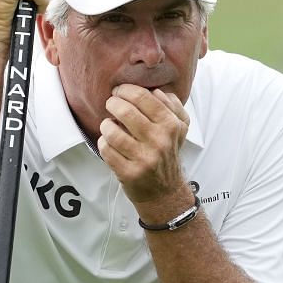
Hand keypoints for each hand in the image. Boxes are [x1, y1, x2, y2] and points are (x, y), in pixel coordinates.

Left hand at [101, 84, 191, 207]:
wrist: (165, 191)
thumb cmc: (167, 153)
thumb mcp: (179, 129)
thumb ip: (173, 106)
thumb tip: (156, 91)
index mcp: (171, 125)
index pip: (143, 97)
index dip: (125, 90)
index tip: (119, 92)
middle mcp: (159, 141)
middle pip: (125, 110)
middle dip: (112, 103)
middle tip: (112, 105)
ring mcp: (144, 158)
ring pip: (111, 130)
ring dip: (106, 125)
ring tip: (110, 126)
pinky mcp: (129, 173)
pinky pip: (106, 149)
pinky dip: (103, 143)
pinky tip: (109, 143)